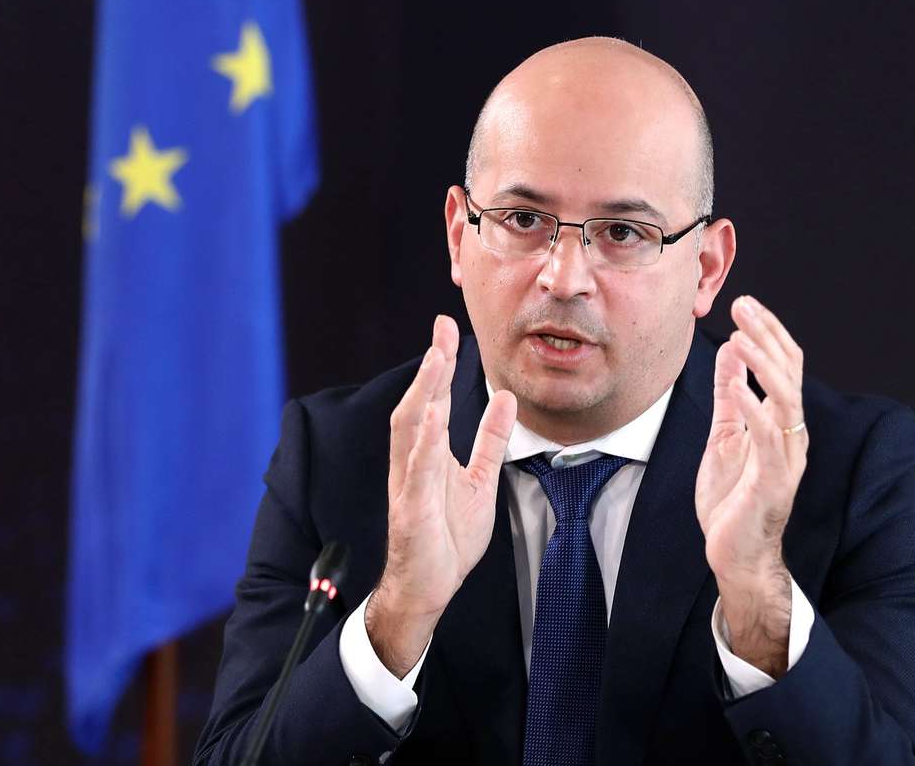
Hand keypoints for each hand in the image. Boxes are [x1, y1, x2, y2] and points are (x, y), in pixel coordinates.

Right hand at [366, 315, 516, 676]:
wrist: (427, 586)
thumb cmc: (446, 535)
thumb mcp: (480, 481)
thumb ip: (490, 441)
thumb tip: (505, 398)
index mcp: (429, 453)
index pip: (434, 399)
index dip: (440, 363)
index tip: (447, 327)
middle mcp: (413, 461)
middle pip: (419, 403)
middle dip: (430, 366)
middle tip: (441, 329)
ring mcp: (409, 484)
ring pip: (412, 430)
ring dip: (425, 393)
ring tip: (436, 359)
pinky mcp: (412, 509)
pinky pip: (418, 471)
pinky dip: (425, 443)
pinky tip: (433, 418)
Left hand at [695, 296, 808, 675]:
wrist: (734, 554)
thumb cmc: (732, 499)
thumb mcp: (725, 435)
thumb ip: (729, 396)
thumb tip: (728, 353)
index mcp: (781, 423)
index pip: (784, 367)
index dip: (768, 333)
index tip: (745, 304)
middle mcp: (791, 435)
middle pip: (789, 374)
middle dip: (768, 336)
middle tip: (744, 305)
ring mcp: (786, 458)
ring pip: (785, 399)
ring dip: (763, 364)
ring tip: (740, 336)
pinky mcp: (773, 481)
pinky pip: (767, 437)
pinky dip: (753, 407)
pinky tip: (737, 385)